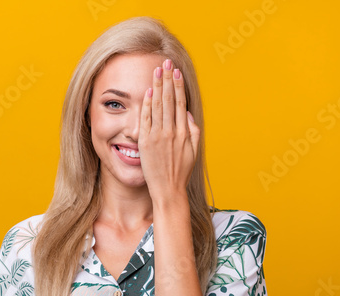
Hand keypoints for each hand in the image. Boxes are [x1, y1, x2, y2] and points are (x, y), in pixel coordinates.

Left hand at [138, 59, 200, 201]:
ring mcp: (158, 136)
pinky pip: (147, 119)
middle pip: (169, 100)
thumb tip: (186, 113)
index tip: (176, 71)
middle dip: (167, 79)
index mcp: (184, 132)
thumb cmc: (181, 172)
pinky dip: (148, 105)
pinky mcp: (146, 143)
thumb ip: (193, 131)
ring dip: (158, 86)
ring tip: (158, 70)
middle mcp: (172, 132)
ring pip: (158, 106)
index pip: (180, 103)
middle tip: (166, 62)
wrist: (168, 190)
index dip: (178, 86)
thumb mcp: (193, 151)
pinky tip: (148, 92)